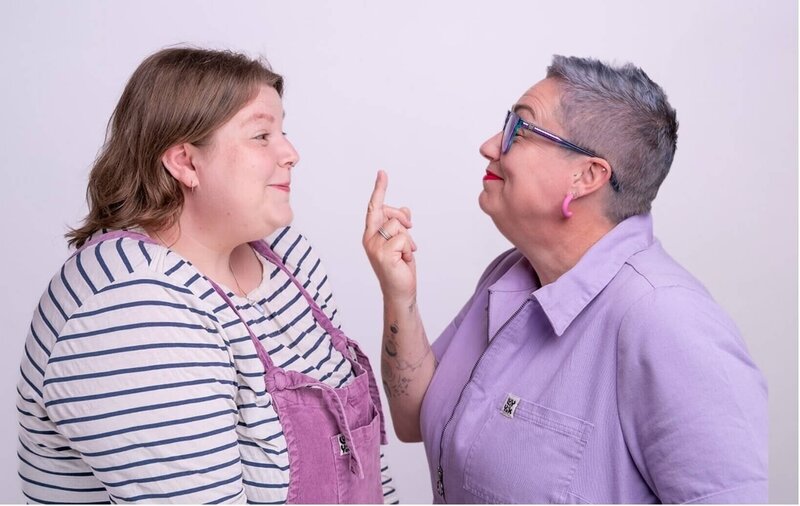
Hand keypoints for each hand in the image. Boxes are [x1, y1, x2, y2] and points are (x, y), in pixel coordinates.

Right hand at [362, 170, 416, 300]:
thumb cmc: (399, 267)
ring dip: (408, 239)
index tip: (382, 173)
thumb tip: (405, 210)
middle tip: (410, 228)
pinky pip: (403, 238)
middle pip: (388, 212)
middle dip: (403, 217)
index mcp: (370, 234)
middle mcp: (369, 238)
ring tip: (405, 254)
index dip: (379, 189)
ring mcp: (374, 246)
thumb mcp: (401, 241)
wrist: (400, 291)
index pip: (375, 207)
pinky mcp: (383, 254)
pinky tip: (404, 260)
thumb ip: (398, 225)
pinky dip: (409, 248)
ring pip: (398, 226)